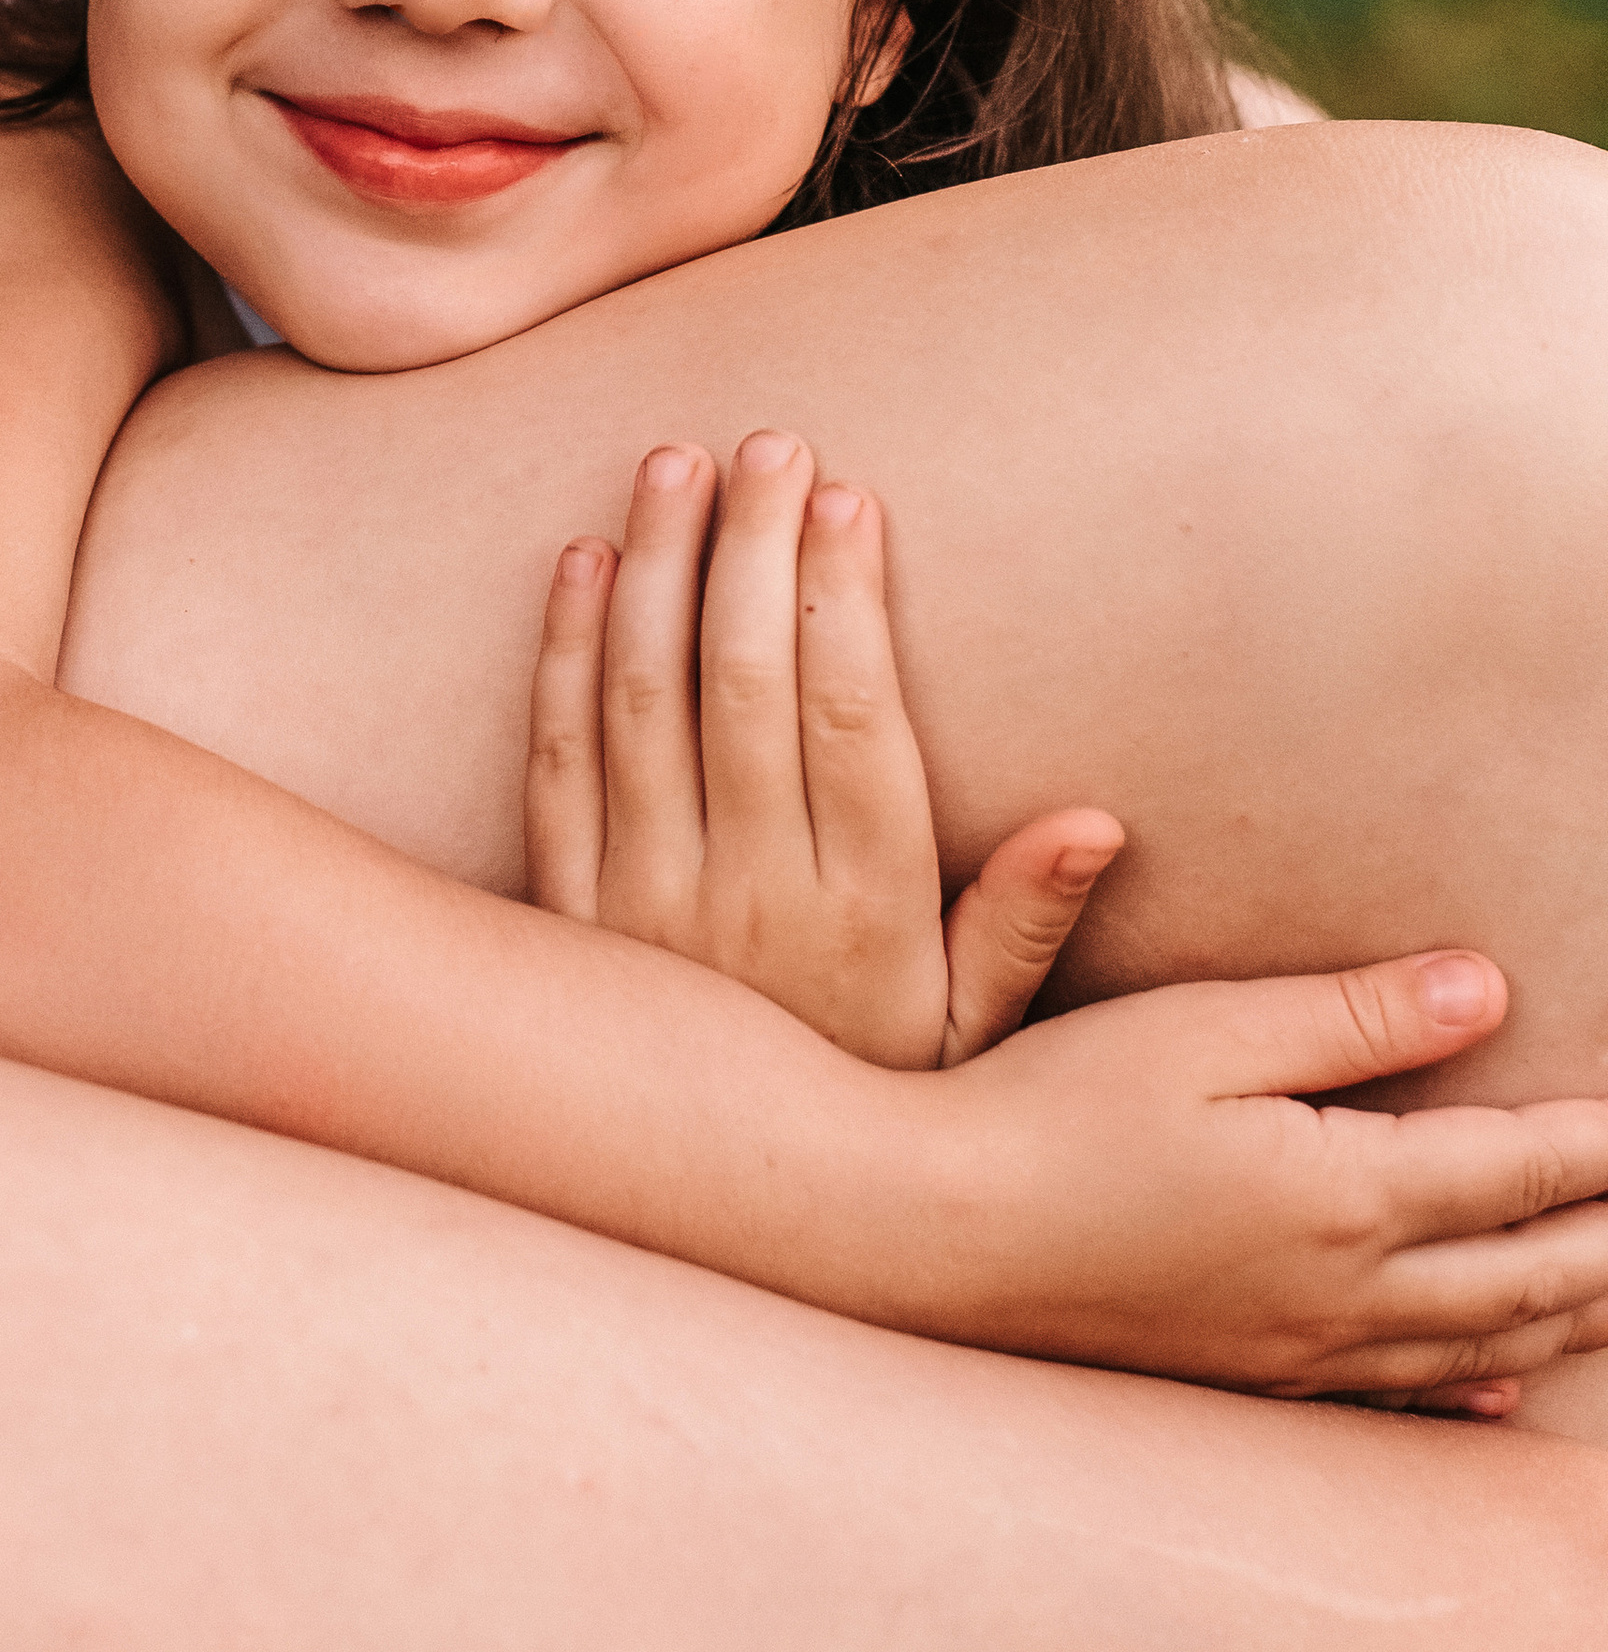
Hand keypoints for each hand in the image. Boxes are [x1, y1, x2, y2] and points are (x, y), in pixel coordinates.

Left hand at [526, 431, 1122, 1066]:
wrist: (727, 1210)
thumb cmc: (877, 1097)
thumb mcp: (977, 1039)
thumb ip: (1025, 924)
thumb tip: (1094, 820)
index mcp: (863, 910)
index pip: (851, 719)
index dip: (843, 599)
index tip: (847, 494)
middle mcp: (748, 894)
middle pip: (741, 684)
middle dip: (751, 547)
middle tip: (767, 441)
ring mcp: (642, 897)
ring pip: (640, 700)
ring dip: (656, 569)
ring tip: (677, 465)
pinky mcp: (567, 903)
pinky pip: (556, 756)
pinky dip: (563, 651)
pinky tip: (585, 559)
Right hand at [905, 947, 1607, 1411]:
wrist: (933, 1238)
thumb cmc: (1055, 1109)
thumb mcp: (1203, 1029)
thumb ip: (1352, 1016)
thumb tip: (1483, 991)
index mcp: (1345, 1193)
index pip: (1517, 1166)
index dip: (1599, 1143)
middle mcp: (1343, 1293)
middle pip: (1525, 1273)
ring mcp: (1296, 1351)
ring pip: (1478, 1345)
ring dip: (1567, 1314)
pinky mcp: (1245, 1378)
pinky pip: (1395, 1401)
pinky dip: (1471, 1392)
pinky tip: (1499, 1391)